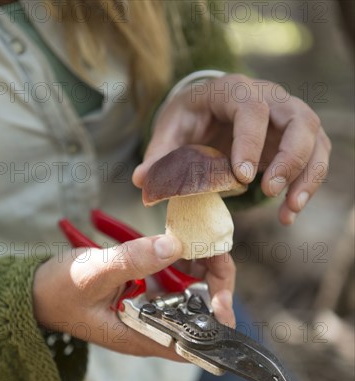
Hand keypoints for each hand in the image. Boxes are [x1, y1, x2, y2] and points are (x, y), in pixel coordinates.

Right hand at [33, 234, 235, 359]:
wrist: (36, 290)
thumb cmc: (59, 291)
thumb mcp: (94, 274)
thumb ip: (132, 261)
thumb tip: (174, 245)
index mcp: (142, 335)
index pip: (193, 341)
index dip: (215, 322)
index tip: (224, 298)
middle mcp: (152, 323)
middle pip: (198, 309)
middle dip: (212, 280)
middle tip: (213, 246)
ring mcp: (149, 305)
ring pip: (189, 288)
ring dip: (199, 263)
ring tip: (202, 236)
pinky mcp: (144, 288)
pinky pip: (172, 274)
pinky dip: (180, 255)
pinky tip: (182, 237)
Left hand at [133, 74, 331, 224]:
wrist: (211, 111)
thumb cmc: (191, 119)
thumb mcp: (170, 131)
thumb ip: (159, 155)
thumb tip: (141, 180)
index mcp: (233, 92)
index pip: (251, 109)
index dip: (250, 141)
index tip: (242, 177)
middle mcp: (268, 98)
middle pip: (298, 119)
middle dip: (290, 158)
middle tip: (270, 191)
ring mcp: (287, 117)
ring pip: (314, 138)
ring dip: (307, 175)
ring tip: (288, 209)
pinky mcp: (296, 138)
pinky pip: (315, 157)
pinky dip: (307, 185)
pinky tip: (288, 212)